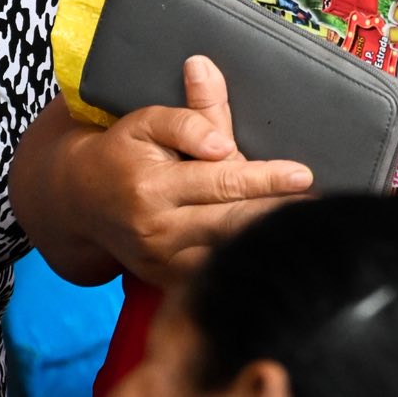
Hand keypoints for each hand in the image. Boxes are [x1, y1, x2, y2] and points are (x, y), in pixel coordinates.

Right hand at [64, 54, 311, 288]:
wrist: (78, 199)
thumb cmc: (122, 151)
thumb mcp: (148, 121)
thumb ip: (188, 117)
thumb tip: (217, 127)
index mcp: (154, 188)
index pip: (222, 182)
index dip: (266, 179)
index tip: (303, 176)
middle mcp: (157, 231)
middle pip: (231, 224)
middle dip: (276, 216)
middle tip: (320, 207)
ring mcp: (160, 262)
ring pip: (225, 253)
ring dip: (264, 242)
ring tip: (304, 226)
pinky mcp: (163, 280)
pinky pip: (212, 273)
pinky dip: (242, 261)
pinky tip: (273, 250)